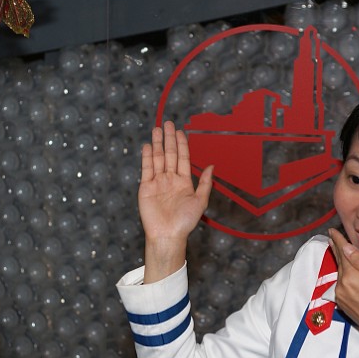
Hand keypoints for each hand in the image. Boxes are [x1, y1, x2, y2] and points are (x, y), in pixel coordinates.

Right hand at [139, 121, 213, 281]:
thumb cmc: (185, 222)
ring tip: (156, 129)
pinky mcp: (146, 187)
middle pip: (170, 154)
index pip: (183, 158)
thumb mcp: (200, 201)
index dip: (182, 144)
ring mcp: (158, 182)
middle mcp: (171, 179)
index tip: (181, 131)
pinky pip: (147, 169)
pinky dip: (147, 157)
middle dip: (169, 139)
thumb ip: (205, 183)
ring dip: (157, 144)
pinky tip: (148, 146)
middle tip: (168, 123)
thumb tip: (212, 166)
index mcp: (184, 182)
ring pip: (158, 158)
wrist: (168, 234)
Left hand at [328, 229, 358, 357]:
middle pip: (339, 263)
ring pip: (341, 274)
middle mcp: (342, 287)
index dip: (337, 240)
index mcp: (350, 277)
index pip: (341, 253)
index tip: (332, 231)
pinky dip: (345, 275)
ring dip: (341, 262)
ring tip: (340, 250)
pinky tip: (349, 272)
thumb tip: (345, 247)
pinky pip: (343, 285)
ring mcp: (342, 297)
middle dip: (337, 249)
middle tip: (333, 236)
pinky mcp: (345, 305)